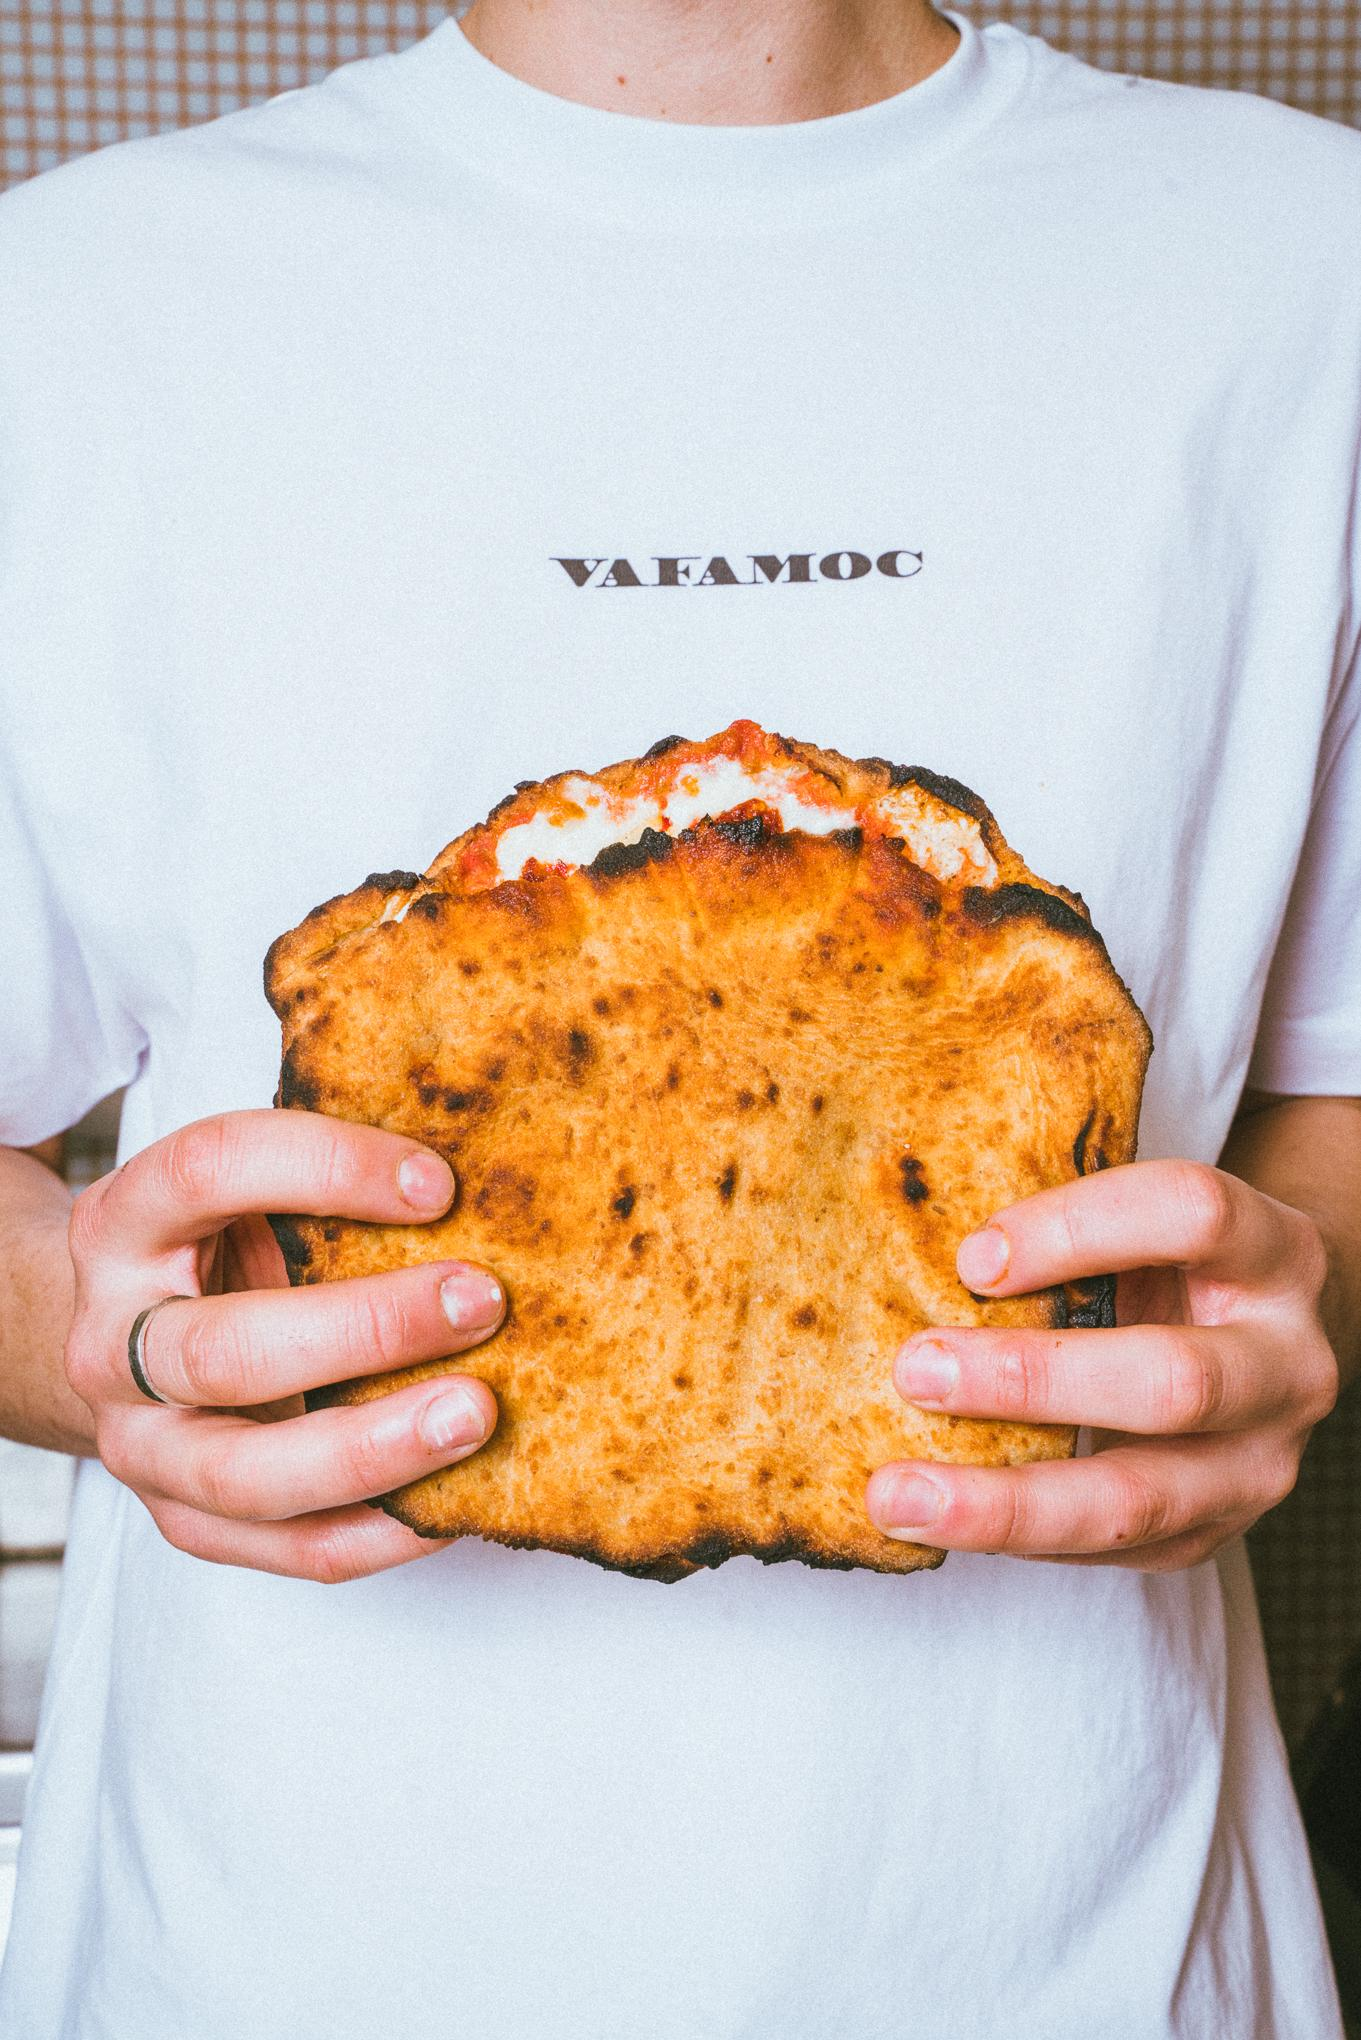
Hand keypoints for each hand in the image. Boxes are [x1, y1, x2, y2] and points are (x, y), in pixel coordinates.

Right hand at [64, 1110, 502, 1581]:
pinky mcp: (186, 1523)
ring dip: (374, 1447)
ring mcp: (140, 1447)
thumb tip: (487, 1170)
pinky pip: (290, 1549)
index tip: (438, 1183)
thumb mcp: (247, 1193)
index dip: (326, 1167)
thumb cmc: (224, 1246)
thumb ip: (331, 1183)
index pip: (210, 1172)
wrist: (132, 1342)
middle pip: (226, 1349)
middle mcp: (111, 1343)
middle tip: (481, 1303)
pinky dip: (381, 1531)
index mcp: (124, 1224)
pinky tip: (457, 1503)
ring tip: (475, 1415)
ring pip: (246, 1475)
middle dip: (368, 1328)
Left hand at [866, 1160, 1338, 1569]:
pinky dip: (1015, 1538)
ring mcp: (1262, 1461)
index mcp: (1272, 1251)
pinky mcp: (1216, 1532)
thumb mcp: (1145, 1225)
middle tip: (915, 1371)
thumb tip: (917, 1243)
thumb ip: (1062, 1231)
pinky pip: (1111, 1551)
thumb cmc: (1172, 1266)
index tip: (974, 1256)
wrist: (1266, 1340)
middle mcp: (1287, 1362)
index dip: (1078, 1230)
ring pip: (1137, 1499)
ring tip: (899, 1494)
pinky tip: (936, 1520)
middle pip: (1172, 1380)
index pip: (1190, 1215)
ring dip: (1005, 1501)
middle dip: (1030, 1379)